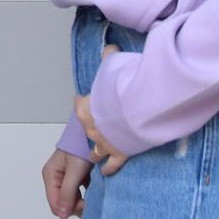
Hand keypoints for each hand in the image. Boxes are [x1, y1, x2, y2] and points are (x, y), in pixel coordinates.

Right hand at [42, 149, 92, 218]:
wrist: (95, 132)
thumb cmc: (81, 148)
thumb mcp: (74, 171)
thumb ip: (67, 193)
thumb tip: (61, 215)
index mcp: (50, 175)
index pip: (55, 204)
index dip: (69, 209)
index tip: (85, 205)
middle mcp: (56, 178)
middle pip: (64, 203)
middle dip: (78, 205)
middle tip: (93, 200)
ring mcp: (67, 178)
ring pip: (73, 199)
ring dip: (84, 200)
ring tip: (96, 194)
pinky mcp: (78, 176)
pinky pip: (81, 192)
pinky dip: (89, 193)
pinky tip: (97, 188)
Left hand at [77, 44, 130, 176]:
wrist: (139, 107)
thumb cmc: (124, 86)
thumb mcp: (114, 64)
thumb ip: (109, 58)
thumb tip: (109, 48)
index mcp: (85, 107)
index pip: (79, 105)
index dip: (84, 103)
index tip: (89, 102)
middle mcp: (91, 127)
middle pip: (86, 129)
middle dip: (92, 127)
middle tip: (100, 125)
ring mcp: (104, 143)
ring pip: (94, 150)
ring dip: (97, 149)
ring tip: (99, 149)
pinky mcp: (119, 155)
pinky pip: (110, 165)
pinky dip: (109, 167)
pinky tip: (107, 169)